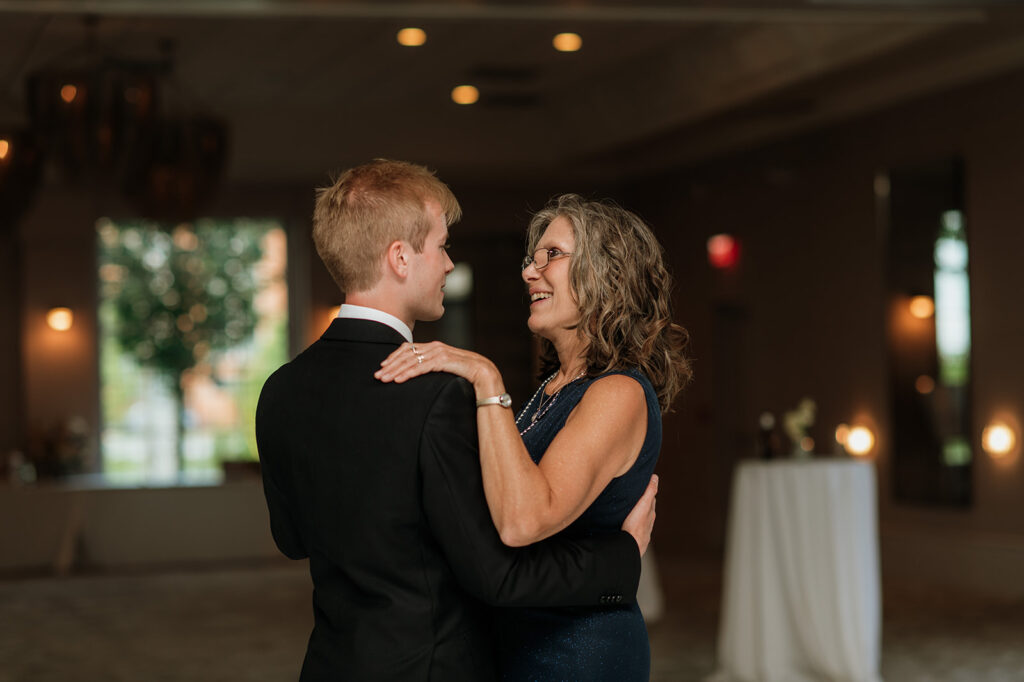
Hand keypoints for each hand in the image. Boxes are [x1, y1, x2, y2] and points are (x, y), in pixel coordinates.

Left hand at [375, 341, 502, 394]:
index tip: (383, 367)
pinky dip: (408, 373)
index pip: (408, 349)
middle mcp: (435, 347)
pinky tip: (399, 379)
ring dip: (396, 370)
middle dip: (390, 365)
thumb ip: (433, 367)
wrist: (485, 374)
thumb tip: (418, 373)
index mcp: (434, 347)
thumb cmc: (466, 374)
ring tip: (384, 379)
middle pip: (406, 354)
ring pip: (411, 360)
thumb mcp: (445, 368)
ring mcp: (439, 352)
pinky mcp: (444, 360)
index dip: (394, 357)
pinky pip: (422, 367)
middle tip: (377, 375)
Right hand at [621, 474, 656, 556]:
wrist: (629, 548)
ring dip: (636, 513)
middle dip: (642, 501)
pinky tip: (626, 523)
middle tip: (634, 493)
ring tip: (629, 508)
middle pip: (646, 509)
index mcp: (650, 513)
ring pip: (640, 519)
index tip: (642, 483)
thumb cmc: (635, 527)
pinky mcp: (635, 538)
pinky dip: (632, 523)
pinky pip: (635, 527)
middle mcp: (648, 522)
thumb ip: (649, 492)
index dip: (647, 491)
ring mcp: (642, 531)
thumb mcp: (643, 505)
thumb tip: (655, 477)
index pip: (651, 498)